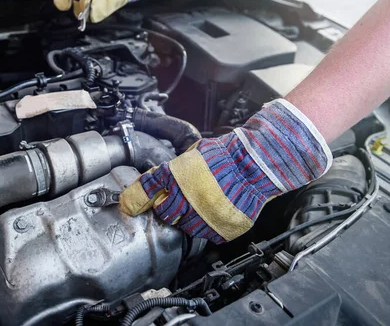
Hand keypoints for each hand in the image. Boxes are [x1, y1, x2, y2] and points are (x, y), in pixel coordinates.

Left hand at [119, 99, 331, 243]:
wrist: (255, 165)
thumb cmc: (224, 157)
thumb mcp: (189, 156)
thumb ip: (167, 172)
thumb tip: (147, 185)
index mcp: (174, 180)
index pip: (145, 194)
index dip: (139, 198)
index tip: (133, 202)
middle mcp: (185, 202)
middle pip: (165, 214)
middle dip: (170, 205)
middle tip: (184, 195)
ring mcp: (202, 220)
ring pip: (185, 227)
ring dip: (189, 217)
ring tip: (204, 200)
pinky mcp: (219, 231)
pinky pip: (206, 234)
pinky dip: (208, 224)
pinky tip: (215, 209)